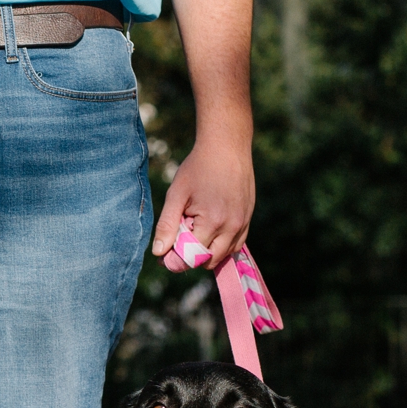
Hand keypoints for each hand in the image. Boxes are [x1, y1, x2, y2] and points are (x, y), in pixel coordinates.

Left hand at [152, 136, 255, 267]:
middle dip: (191, 257)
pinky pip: (236, 244)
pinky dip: (221, 245)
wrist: (227, 146)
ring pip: (224, 255)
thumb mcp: (176, 194)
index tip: (164, 253)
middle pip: (209, 260)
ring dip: (207, 251)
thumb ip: (167, 225)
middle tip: (178, 241)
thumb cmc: (198, 167)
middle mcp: (232, 227)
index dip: (176, 259)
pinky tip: (208, 230)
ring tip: (194, 230)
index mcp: (213, 222)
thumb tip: (158, 253)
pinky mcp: (248, 218)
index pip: (192, 257)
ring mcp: (243, 223)